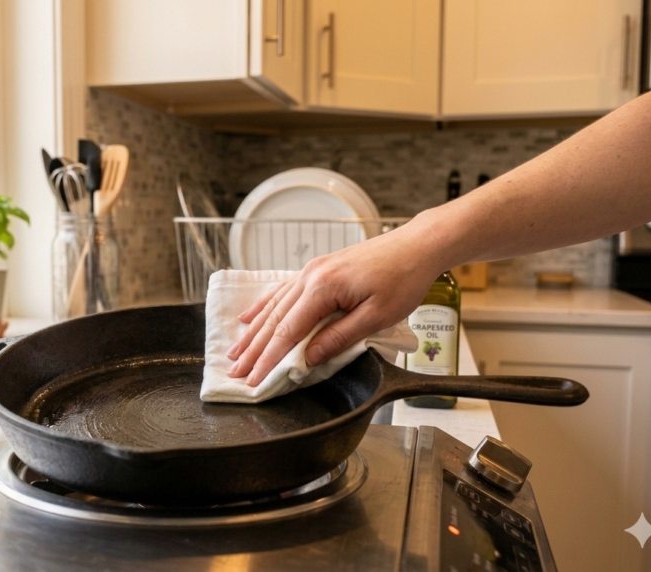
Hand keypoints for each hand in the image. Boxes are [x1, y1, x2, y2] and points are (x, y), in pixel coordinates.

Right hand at [225, 222, 442, 385]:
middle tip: (234, 373)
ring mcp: (311, 270)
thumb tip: (308, 358)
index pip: (287, 331)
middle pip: (274, 319)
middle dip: (252, 350)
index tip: (253, 380)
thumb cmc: (403, 280)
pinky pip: (282, 291)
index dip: (268, 359)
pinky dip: (263, 306)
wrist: (416, 245)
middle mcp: (310, 276)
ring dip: (252, 332)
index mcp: (323, 288)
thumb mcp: (376, 316)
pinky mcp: (317, 269)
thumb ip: (339, 338)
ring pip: (273, 306)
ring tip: (234, 352)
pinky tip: (248, 317)